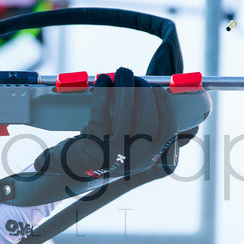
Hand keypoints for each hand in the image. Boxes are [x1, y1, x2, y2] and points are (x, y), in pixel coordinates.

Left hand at [38, 67, 178, 181]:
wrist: (72, 170)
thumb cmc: (104, 150)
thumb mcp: (130, 146)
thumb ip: (148, 130)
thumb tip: (171, 105)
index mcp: (149, 160)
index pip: (168, 133)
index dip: (165, 107)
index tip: (157, 89)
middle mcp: (136, 161)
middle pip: (149, 121)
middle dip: (144, 92)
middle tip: (135, 77)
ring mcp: (114, 157)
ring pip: (125, 115)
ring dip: (124, 87)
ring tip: (121, 73)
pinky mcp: (93, 149)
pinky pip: (100, 115)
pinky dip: (103, 94)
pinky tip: (102, 80)